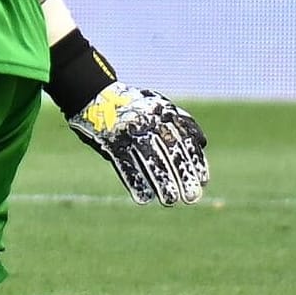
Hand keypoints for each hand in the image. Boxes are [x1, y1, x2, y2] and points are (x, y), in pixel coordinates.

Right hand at [67, 81, 208, 205]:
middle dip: (182, 177)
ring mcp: (129, 132)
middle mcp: (148, 122)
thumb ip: (181, 122)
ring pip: (150, 161)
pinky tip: (144, 198)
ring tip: (170, 201)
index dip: (195, 162)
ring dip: (162, 184)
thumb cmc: (130, 104)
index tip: (203, 181)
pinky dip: (135, 182)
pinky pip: (125, 164)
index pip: (184, 141)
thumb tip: (202, 143)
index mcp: (162, 113)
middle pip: (170, 153)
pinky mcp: (110, 141)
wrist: (92, 92)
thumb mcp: (158, 105)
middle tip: (192, 198)